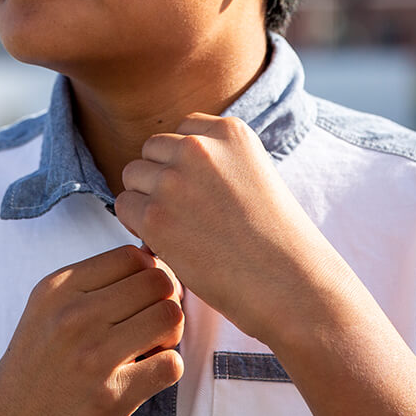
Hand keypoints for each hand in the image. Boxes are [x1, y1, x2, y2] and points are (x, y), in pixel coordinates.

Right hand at [0, 245, 183, 415]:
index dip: (150, 269)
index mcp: (58, 288)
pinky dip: (168, 368)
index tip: (147, 288)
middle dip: (165, 298)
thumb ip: (93, 283)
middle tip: (153, 318)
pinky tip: (146, 372)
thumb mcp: (47, 308)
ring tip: (151, 346)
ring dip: (170, 333)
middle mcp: (74, 316)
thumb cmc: (34, 369)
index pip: (130, 255)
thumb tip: (151, 260)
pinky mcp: (111, 396)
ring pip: (170, 316)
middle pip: (157, 281)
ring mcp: (93, 356)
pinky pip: (171, 364)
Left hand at [115, 113, 326, 342]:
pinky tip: (167, 244)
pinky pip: (124, 207)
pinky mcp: (155, 216)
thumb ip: (218, 161)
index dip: (185, 163)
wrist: (291, 284)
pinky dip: (138, 226)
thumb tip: (170, 167)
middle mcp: (198, 147)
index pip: (183, 131)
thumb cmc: (277, 240)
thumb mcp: (256, 176)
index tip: (203, 191)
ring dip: (147, 200)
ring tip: (178, 229)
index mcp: (230, 132)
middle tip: (186, 214)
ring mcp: (174, 180)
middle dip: (161, 178)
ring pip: (133, 175)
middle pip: (152, 150)